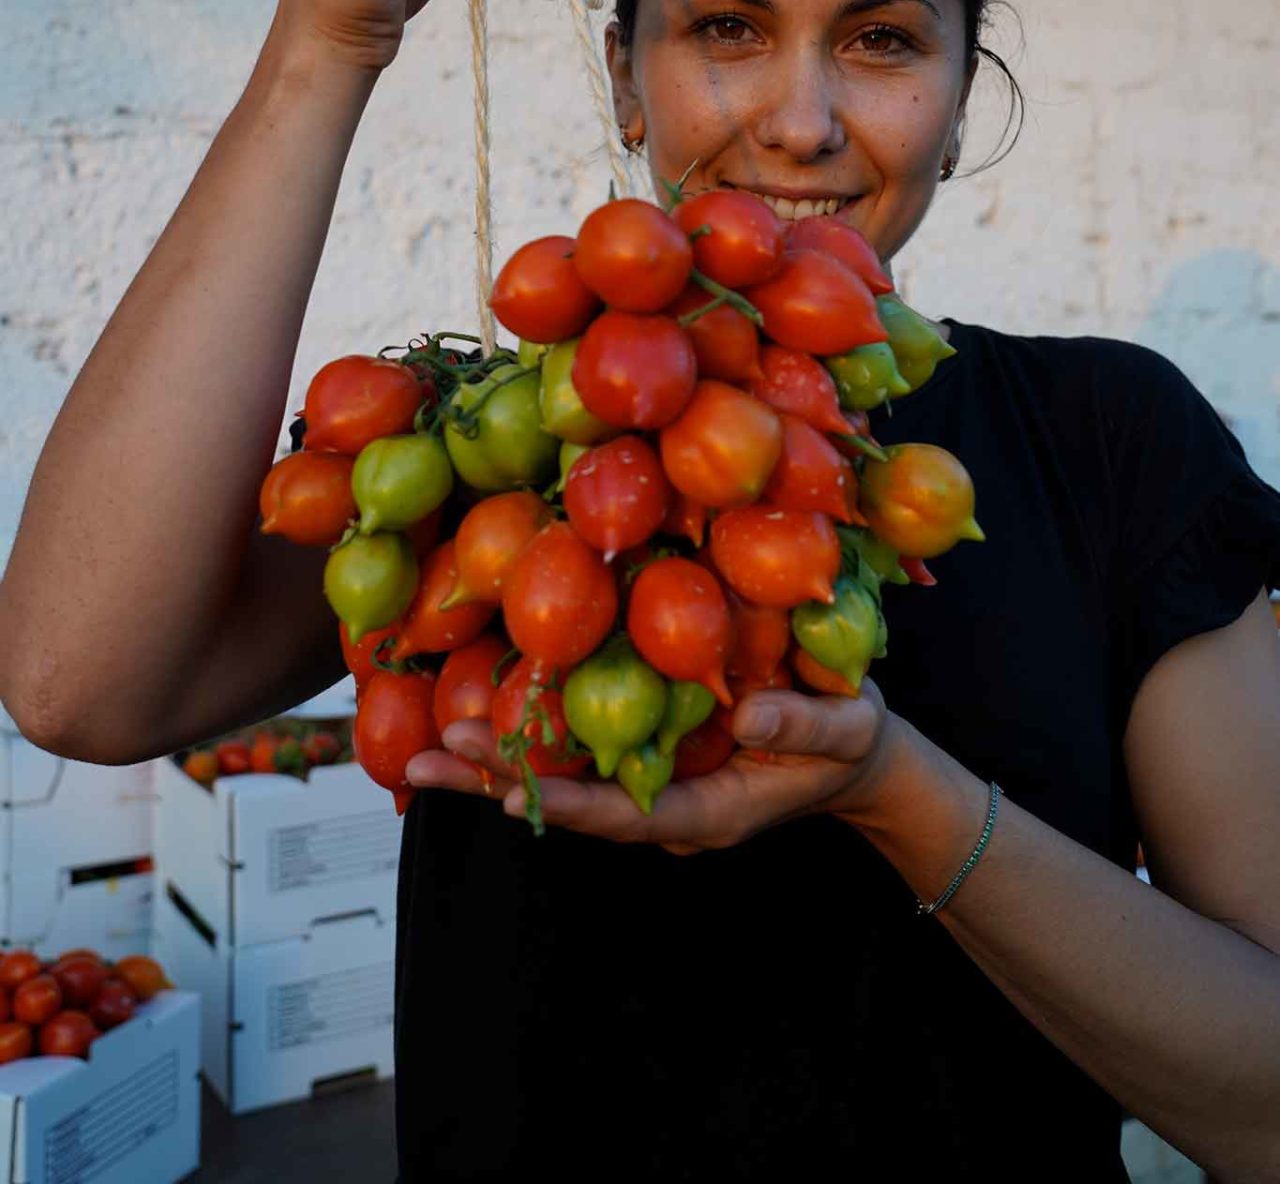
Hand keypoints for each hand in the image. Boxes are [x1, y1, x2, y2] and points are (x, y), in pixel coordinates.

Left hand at [406, 680, 897, 853]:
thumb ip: (804, 728)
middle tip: (425, 759)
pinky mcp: (646, 745)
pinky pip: (580, 748)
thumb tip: (749, 720)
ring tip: (427, 743)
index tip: (501, 792)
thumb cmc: (852, 739)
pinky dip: (532, 731)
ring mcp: (651, 780)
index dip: (565, 803)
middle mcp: (664, 805)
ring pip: (565, 777)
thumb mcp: (848, 727)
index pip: (623, 817)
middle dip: (499, 781)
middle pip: (572, 802)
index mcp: (707, 814)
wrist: (853, 750)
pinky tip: (481, 707)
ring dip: (498, 760)